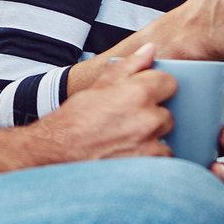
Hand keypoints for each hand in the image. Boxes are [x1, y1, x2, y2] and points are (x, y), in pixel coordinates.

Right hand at [34, 46, 223, 183]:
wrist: (52, 158)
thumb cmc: (71, 124)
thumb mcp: (97, 87)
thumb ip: (128, 67)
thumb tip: (151, 50)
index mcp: (137, 92)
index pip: (170, 83)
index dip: (160, 90)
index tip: (149, 97)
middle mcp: (148, 119)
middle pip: (172, 115)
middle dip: (157, 120)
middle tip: (130, 126)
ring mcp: (152, 148)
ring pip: (170, 142)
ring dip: (156, 145)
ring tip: (128, 147)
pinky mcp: (151, 174)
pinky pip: (167, 167)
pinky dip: (155, 167)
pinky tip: (135, 164)